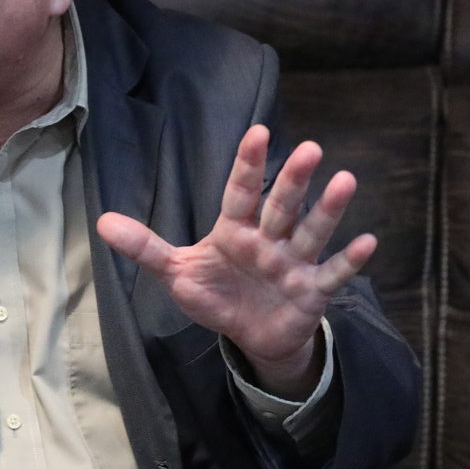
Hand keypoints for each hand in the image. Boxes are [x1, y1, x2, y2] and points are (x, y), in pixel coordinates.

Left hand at [97, 125, 375, 398]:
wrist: (249, 336)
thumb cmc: (215, 295)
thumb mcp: (176, 272)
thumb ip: (145, 247)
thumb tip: (101, 223)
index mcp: (234, 229)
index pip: (240, 191)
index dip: (248, 163)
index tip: (257, 131)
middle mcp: (267, 239)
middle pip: (280, 206)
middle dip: (293, 180)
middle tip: (310, 149)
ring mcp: (292, 264)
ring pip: (311, 232)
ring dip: (328, 210)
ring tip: (345, 180)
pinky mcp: (311, 292)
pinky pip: (332, 274)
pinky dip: (349, 261)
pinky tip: (368, 241)